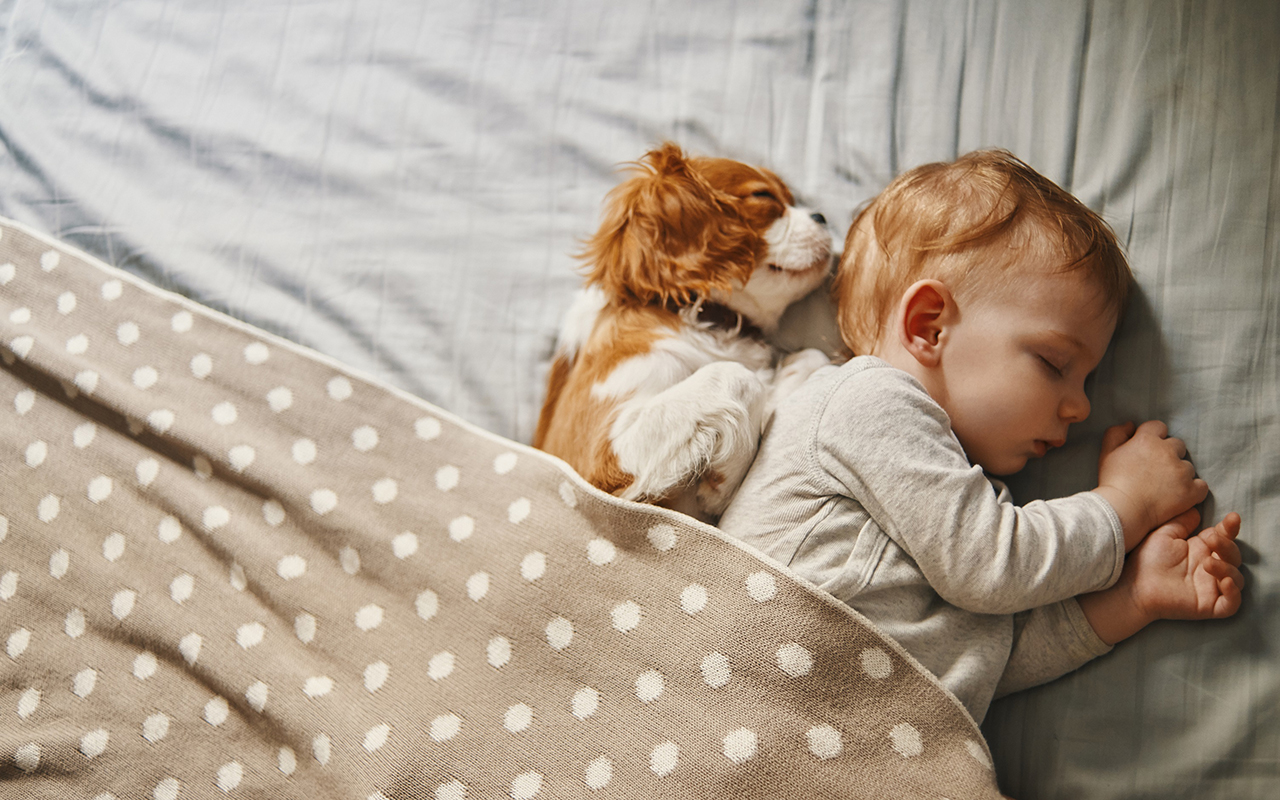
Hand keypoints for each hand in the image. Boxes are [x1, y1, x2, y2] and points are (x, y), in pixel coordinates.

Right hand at [1093, 421, 1207, 549]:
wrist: (1121, 511)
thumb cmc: (1112, 483)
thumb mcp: (1106, 453)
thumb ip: (1116, 433)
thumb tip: (1131, 425)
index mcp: (1147, 439)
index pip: (1159, 427)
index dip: (1154, 438)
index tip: (1147, 451)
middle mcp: (1167, 451)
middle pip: (1177, 445)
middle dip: (1169, 454)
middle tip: (1156, 470)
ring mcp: (1181, 471)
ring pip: (1188, 466)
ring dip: (1179, 474)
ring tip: (1165, 487)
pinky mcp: (1191, 490)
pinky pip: (1201, 486)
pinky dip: (1193, 490)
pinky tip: (1181, 496)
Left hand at [1127, 510, 1243, 622]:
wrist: (1133, 585)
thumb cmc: (1146, 560)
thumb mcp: (1164, 535)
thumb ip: (1181, 523)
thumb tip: (1196, 510)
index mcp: (1200, 550)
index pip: (1224, 538)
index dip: (1230, 528)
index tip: (1232, 518)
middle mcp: (1209, 568)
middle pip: (1233, 556)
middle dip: (1227, 546)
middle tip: (1211, 540)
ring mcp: (1210, 588)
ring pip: (1236, 579)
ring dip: (1228, 568)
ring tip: (1207, 563)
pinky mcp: (1208, 606)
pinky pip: (1231, 604)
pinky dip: (1233, 594)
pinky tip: (1224, 582)